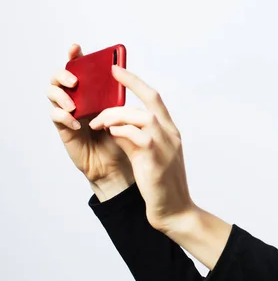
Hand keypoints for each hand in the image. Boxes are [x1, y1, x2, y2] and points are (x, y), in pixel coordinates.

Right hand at [47, 44, 134, 194]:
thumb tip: (119, 73)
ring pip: (52, 93)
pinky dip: (64, 116)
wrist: (118, 165)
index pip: (80, 67)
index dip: (75, 55)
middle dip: (64, 74)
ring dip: (61, 95)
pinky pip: (55, 116)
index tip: (76, 48)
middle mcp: (78, 98)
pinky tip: (78, 124)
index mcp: (93, 91)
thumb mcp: (124, 112)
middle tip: (76, 81)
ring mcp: (69, 112)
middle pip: (60, 76)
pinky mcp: (64, 128)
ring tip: (75, 105)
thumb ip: (117, 94)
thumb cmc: (122, 137)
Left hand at [88, 65, 193, 232]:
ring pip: (142, 116)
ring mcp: (166, 146)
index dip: (136, 82)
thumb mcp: (147, 156)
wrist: (175, 210)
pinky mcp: (156, 159)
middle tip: (108, 77)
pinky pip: (137, 137)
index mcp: (170, 132)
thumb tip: (114, 126)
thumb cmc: (160, 185)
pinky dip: (121, 131)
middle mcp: (170, 135)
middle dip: (129, 84)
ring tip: (100, 121)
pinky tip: (110, 134)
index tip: (117, 69)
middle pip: (151, 100)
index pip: (155, 99)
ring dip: (117, 115)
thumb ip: (133, 139)